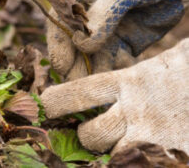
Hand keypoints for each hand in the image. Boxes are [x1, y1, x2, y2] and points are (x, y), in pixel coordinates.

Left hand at [41, 38, 188, 153]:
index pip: (81, 92)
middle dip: (87, 138)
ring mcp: (154, 136)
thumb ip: (136, 76)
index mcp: (131, 81)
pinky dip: (131, 160)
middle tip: (93, 133)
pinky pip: (137, 163)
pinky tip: (141, 152)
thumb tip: (113, 85)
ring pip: (111, 156)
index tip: (45, 105)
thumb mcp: (167, 60)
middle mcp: (137, 110)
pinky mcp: (172, 155)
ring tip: (121, 143)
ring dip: (110, 154)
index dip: (58, 101)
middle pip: (90, 134)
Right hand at [48, 0, 188, 78]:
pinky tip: (124, 68)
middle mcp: (86, 16)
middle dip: (77, 67)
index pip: (60, 27)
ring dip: (96, 73)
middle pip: (73, 48)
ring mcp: (105, 30)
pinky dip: (116, 69)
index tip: (65, 72)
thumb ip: (102, 16)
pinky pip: (114, 62)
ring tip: (103, 85)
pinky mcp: (123, 41)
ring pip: (92, 59)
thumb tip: (82, 45)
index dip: (61, 49)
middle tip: (81, 89)